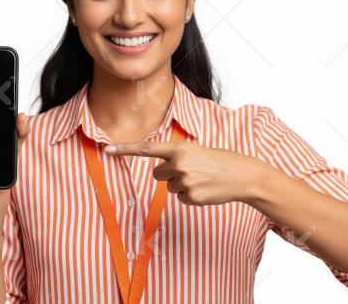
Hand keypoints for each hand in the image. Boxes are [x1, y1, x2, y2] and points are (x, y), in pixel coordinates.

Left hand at [105, 139, 268, 205]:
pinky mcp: (191, 196)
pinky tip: (204, 189)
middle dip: (169, 174)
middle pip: (157, 174)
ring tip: (201, 179)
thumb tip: (160, 171)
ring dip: (182, 185)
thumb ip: (176, 156)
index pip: (146, 148)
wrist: (241, 175)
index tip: (106, 149)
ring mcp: (185, 181)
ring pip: (169, 187)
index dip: (125, 149)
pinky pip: (180, 198)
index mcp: (179, 148)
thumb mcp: (196, 151)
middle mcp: (179, 163)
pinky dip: (190, 196)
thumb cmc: (218, 161)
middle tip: (190, 171)